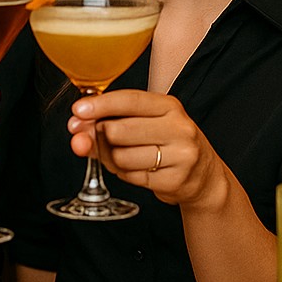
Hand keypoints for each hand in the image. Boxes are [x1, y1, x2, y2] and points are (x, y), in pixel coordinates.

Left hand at [68, 90, 230, 210]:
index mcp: (170, 106)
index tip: (78, 111)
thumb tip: (77, 128)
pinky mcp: (174, 180)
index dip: (101, 105)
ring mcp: (180, 155)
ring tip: (127, 157)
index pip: (130, 100)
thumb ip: (110, 123)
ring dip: (113, 160)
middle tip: (103, 141)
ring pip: (121, 157)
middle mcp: (179, 128)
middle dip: (102, 138)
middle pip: (119, 130)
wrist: (204, 177)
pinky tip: (138, 170)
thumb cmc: (169, 144)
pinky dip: (125, 175)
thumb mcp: (147, 124)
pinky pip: (131, 177)